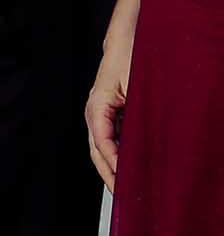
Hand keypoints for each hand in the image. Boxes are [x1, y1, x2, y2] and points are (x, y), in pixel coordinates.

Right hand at [86, 44, 128, 191]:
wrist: (126, 40)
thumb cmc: (131, 59)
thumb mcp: (139, 90)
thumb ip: (138, 119)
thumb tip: (143, 147)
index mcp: (96, 108)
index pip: (103, 144)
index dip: (114, 165)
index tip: (124, 182)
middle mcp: (94, 112)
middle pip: (98, 152)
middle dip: (109, 174)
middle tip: (122, 195)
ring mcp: (99, 113)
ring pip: (103, 147)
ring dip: (113, 167)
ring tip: (126, 185)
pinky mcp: (109, 112)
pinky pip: (111, 139)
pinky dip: (119, 154)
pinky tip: (131, 164)